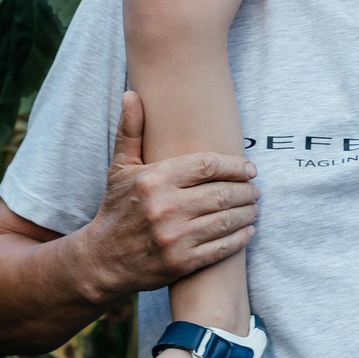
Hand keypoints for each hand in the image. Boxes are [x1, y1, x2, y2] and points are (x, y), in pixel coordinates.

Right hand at [72, 91, 260, 302]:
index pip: (208, 165)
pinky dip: (241, 237)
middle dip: (246, 191)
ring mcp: (174, 237)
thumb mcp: (120, 168)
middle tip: (256, 190)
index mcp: (154, 180)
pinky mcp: (181, 263)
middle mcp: (165, 207)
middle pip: (223, 193)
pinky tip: (248, 230)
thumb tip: (132, 94)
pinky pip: (222, 248)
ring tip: (255, 207)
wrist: (102, 260)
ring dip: (248, 213)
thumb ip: (131, 131)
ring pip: (226, 220)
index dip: (235, 165)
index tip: (249, 168)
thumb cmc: (117, 208)